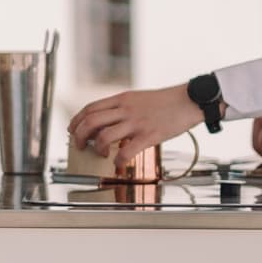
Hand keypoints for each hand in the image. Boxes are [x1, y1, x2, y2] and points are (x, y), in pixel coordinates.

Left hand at [70, 86, 203, 171]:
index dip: (76, 121)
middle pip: (91, 122)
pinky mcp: (149, 136)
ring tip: (101, 154)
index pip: (90, 108)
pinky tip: (119, 164)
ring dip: (97, 149)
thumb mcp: (139, 98)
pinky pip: (126, 152)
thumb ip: (123, 108)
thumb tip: (108, 122)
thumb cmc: (166, 101)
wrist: (189, 101)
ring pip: (104, 136)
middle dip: (79, 136)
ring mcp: (136, 123)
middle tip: (80, 146)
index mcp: (122, 98)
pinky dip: (118, 161)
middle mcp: (125, 109)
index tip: (72, 130)